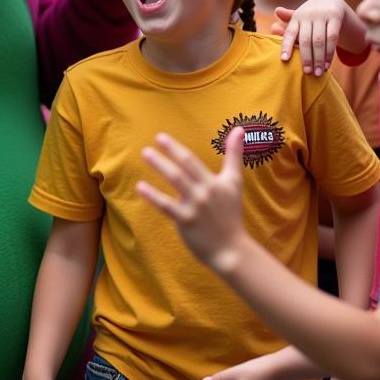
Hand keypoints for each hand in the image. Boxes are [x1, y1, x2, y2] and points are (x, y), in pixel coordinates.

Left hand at [138, 127, 245, 271]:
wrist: (231, 250)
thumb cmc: (230, 213)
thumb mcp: (234, 182)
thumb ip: (234, 155)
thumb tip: (239, 129)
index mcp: (214, 182)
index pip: (191, 160)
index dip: (175, 148)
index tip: (160, 137)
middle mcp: (204, 191)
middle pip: (183, 168)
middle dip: (168, 152)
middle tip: (153, 140)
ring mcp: (195, 206)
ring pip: (175, 181)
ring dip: (160, 166)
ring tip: (146, 153)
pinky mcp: (186, 221)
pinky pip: (166, 206)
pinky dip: (153, 196)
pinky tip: (140, 186)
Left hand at [273, 0, 348, 75]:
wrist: (331, 1)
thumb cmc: (311, 16)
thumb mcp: (300, 19)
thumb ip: (288, 26)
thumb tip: (273, 26)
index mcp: (296, 17)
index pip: (290, 33)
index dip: (286, 46)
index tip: (284, 60)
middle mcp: (308, 14)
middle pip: (305, 39)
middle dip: (306, 58)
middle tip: (307, 72)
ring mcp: (322, 15)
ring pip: (319, 40)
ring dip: (319, 59)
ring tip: (318, 73)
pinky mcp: (336, 17)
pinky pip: (332, 38)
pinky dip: (329, 53)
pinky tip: (328, 64)